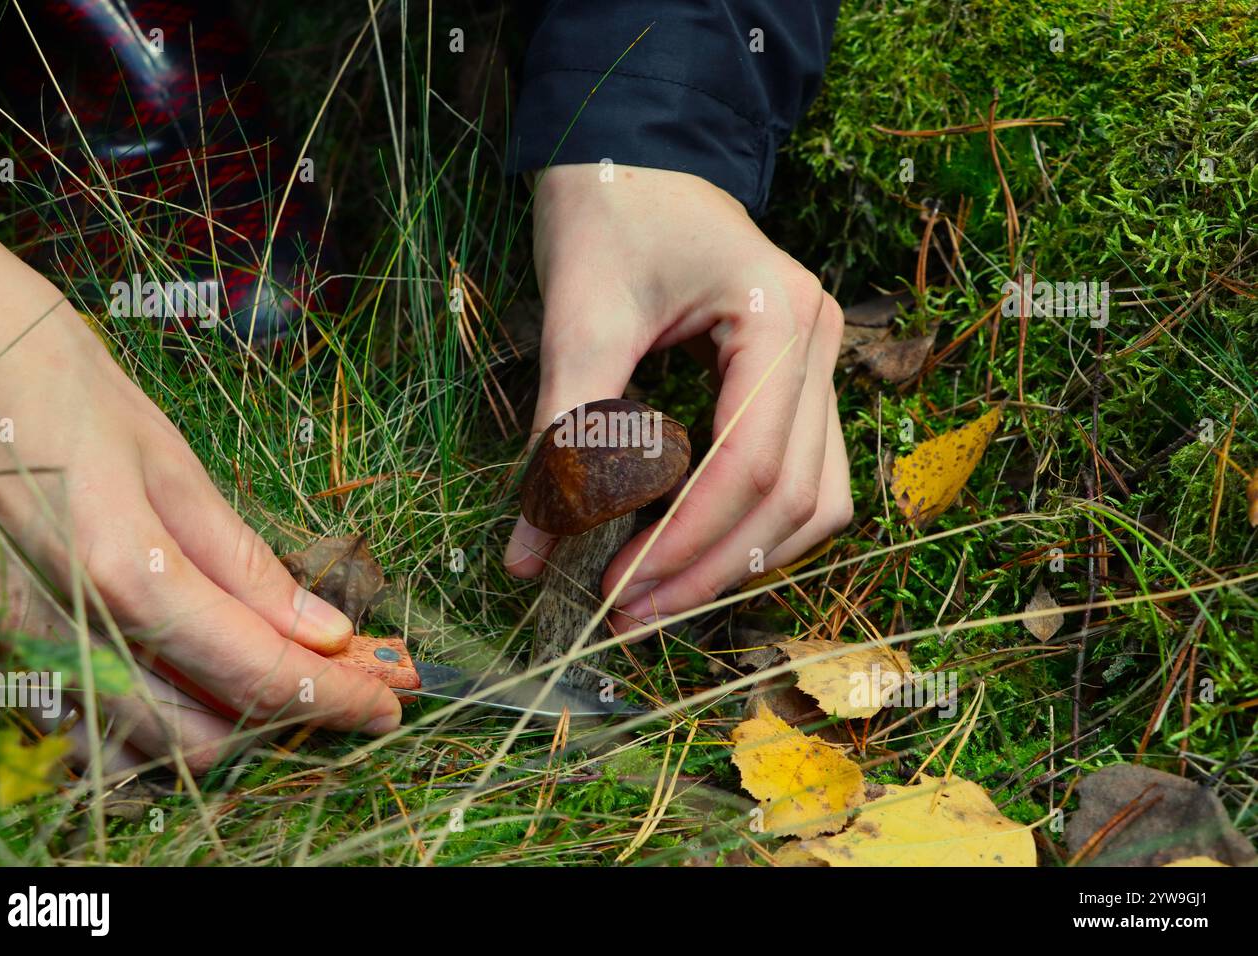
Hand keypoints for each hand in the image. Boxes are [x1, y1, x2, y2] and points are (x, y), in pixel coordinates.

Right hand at [0, 203, 401, 773]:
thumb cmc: (56, 383)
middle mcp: (70, 633)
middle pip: (204, 733)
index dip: (336, 696)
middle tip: (354, 681)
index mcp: (126, 574)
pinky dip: (163, 708)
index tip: (392, 698)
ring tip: (295, 672)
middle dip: (289, 718)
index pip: (257, 673)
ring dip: (231, 721)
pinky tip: (204, 664)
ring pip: (145, 739)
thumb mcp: (169, 460)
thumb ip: (243, 563)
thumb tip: (324, 630)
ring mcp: (23, 647)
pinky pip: (91, 714)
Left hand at [504, 165, 852, 632]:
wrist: (632, 152)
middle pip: (796, 498)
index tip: (616, 592)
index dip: (686, 544)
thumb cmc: (607, 214)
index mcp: (782, 318)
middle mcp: (822, 343)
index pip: (751, 466)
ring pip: (815, 500)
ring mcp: (821, 361)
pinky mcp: (797, 379)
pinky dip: (750, 525)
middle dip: (711, 567)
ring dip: (741, 558)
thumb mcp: (579, 317)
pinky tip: (687, 548)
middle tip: (630, 612)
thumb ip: (560, 437)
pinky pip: (801, 476)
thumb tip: (529, 557)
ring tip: (657, 592)